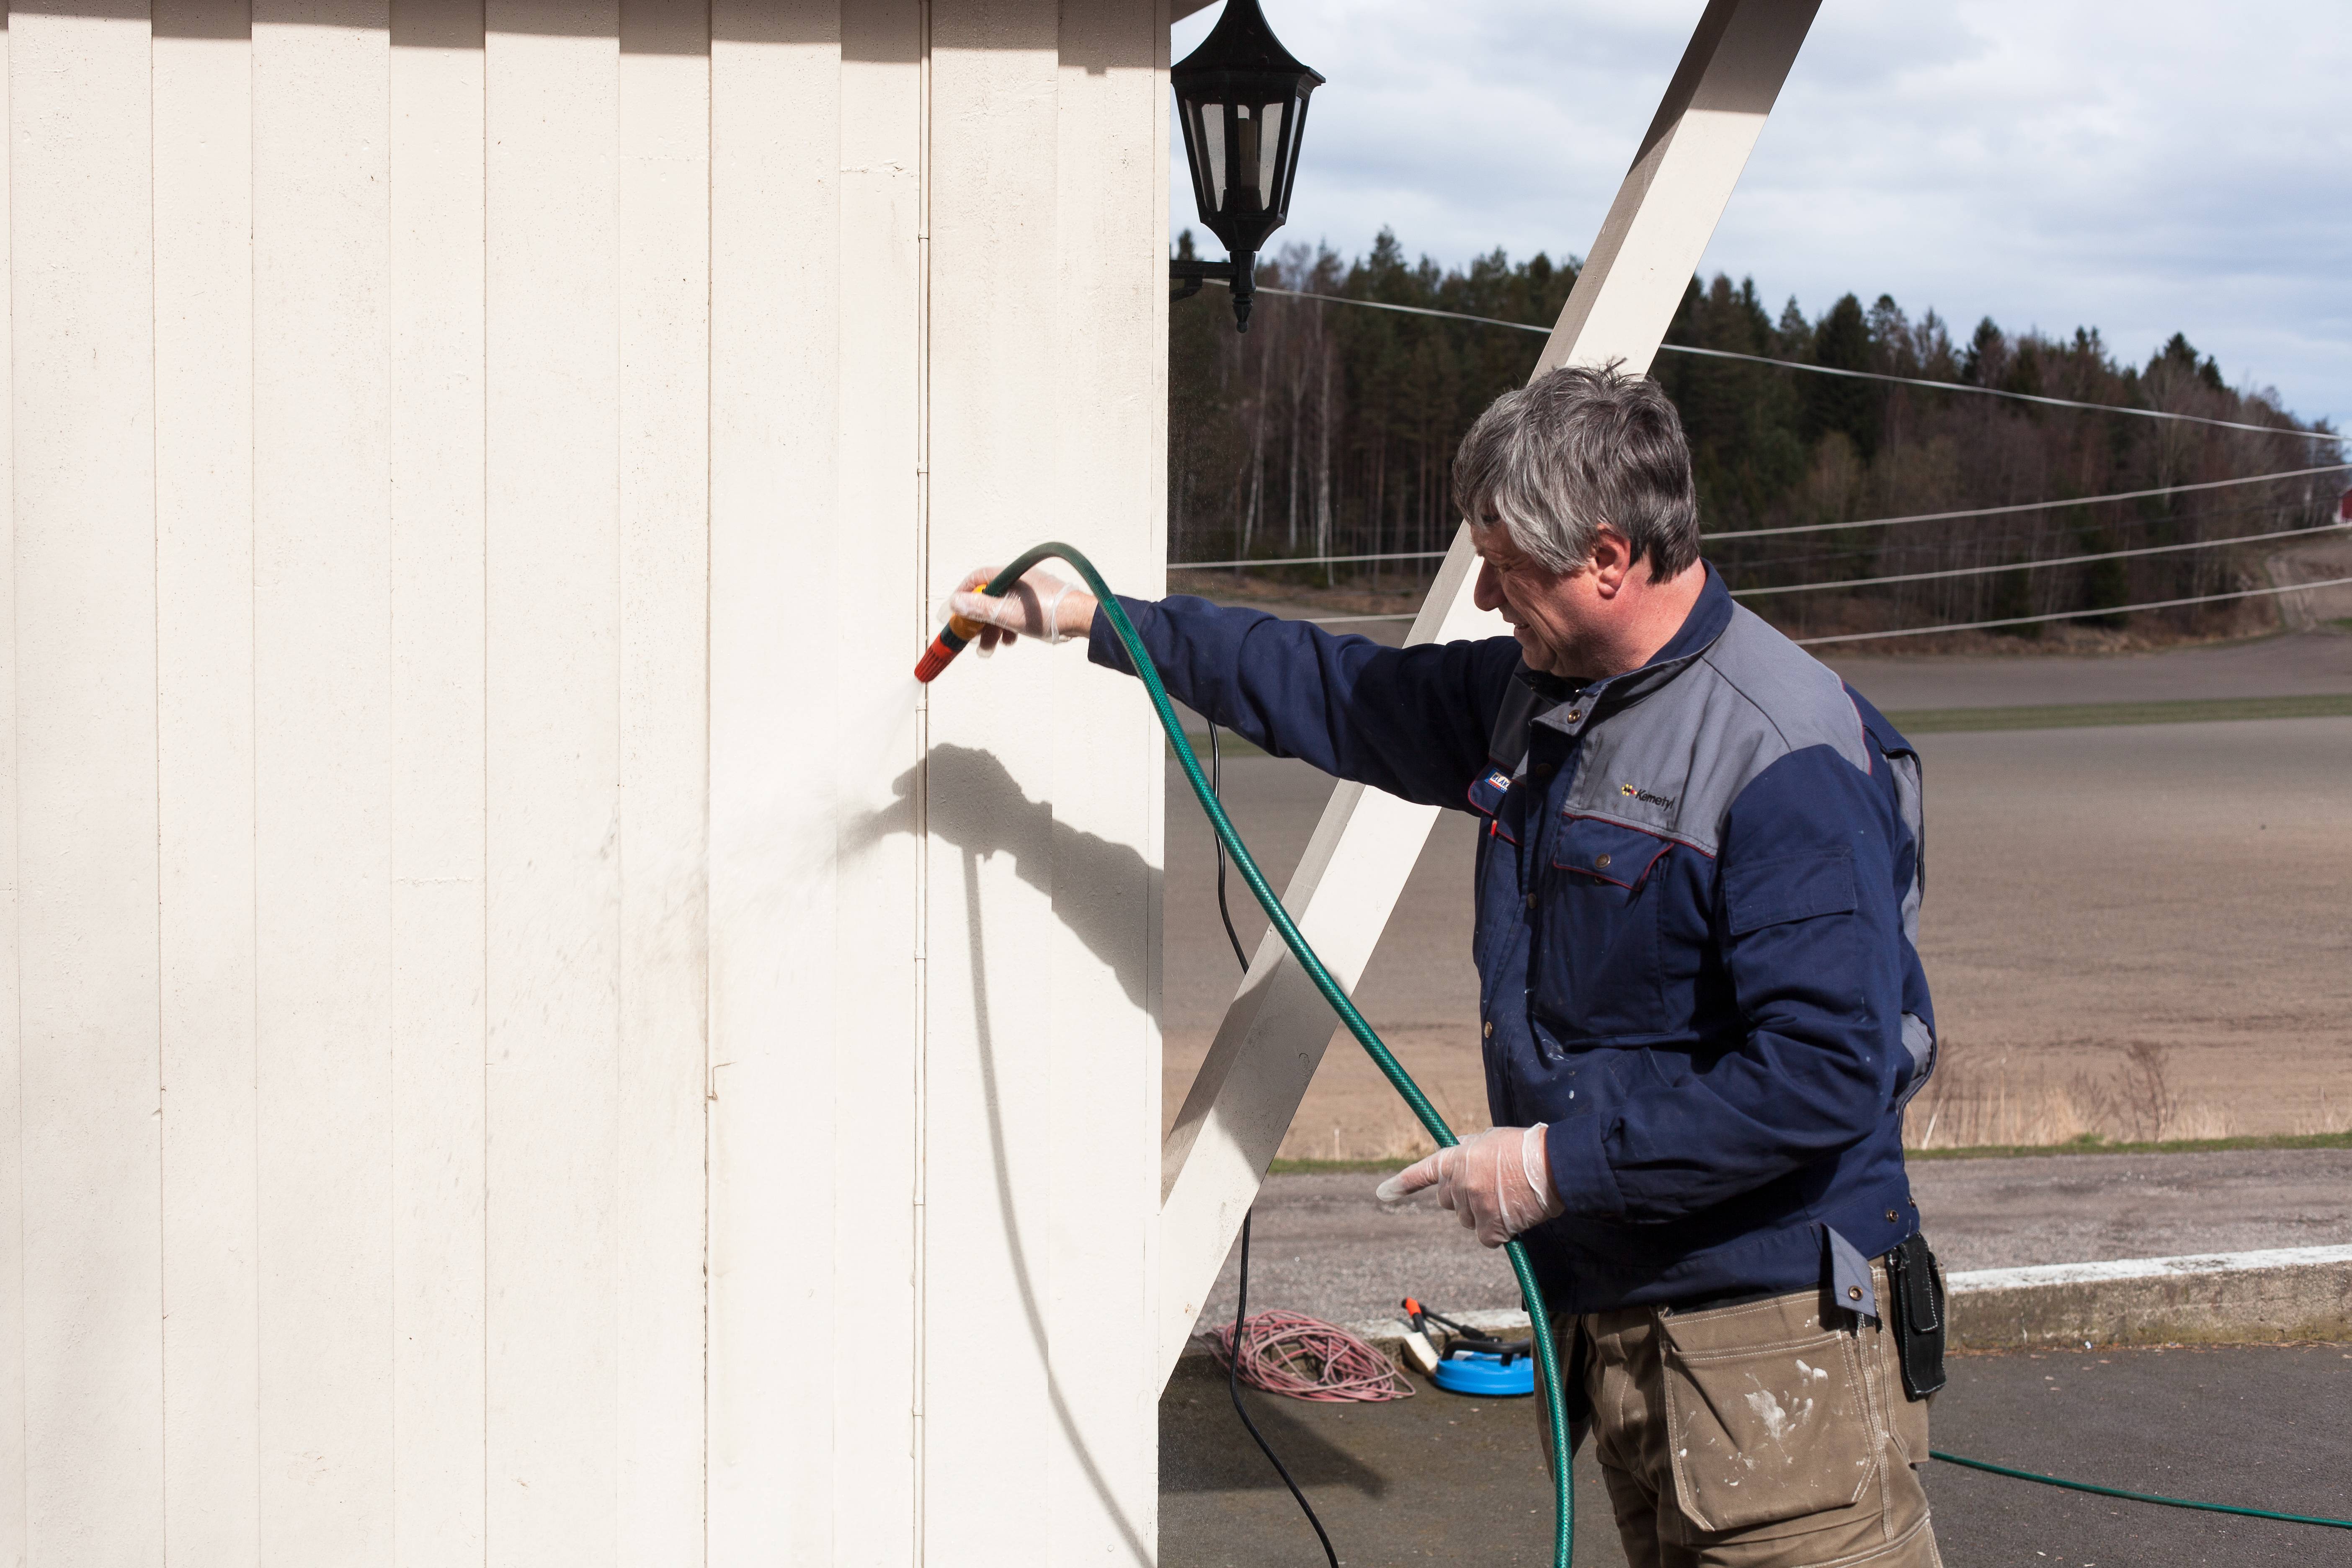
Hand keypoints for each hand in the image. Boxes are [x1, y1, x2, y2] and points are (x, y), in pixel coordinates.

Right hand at [944, 566, 1096, 653]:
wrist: (1081, 619)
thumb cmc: (1046, 613)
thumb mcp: (1007, 613)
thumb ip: (979, 608)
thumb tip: (955, 602)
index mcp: (1009, 575)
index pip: (976, 579)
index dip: (961, 596)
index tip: (952, 615)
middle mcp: (1017, 580)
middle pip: (987, 598)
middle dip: (977, 622)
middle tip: (971, 640)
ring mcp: (1028, 592)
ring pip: (1001, 609)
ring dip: (992, 629)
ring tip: (990, 648)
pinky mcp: (1037, 604)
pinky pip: (1015, 614)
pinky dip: (1008, 628)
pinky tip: (1010, 642)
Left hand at [1375, 1124, 1561, 1247]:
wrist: (1554, 1164)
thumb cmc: (1526, 1148)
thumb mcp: (1491, 1138)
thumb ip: (1469, 1147)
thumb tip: (1457, 1145)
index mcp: (1457, 1157)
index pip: (1422, 1172)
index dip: (1402, 1184)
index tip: (1383, 1193)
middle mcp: (1459, 1182)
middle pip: (1449, 1202)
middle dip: (1464, 1198)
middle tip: (1491, 1188)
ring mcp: (1474, 1205)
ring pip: (1467, 1221)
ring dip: (1483, 1215)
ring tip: (1509, 1199)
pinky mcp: (1490, 1226)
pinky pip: (1486, 1238)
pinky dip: (1499, 1233)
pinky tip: (1514, 1216)